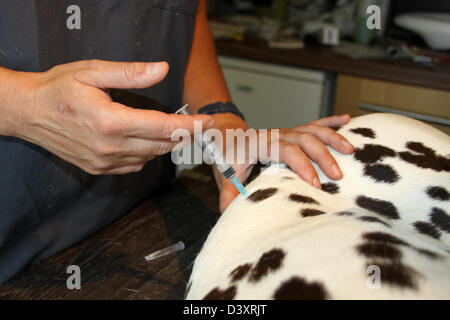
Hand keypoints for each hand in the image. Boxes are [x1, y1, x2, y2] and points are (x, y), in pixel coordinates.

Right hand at [1, 60, 213, 174]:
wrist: (28, 113)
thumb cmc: (59, 88)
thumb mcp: (93, 71)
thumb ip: (131, 73)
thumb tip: (162, 70)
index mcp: (111, 122)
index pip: (163, 127)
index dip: (190, 126)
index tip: (208, 122)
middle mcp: (110, 147)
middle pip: (162, 145)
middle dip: (184, 135)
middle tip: (197, 124)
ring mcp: (105, 162)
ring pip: (150, 157)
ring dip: (165, 143)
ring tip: (172, 128)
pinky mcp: (99, 169)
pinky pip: (135, 166)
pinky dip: (147, 153)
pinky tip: (146, 140)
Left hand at [211, 113, 353, 212]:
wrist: (225, 135)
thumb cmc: (227, 156)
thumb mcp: (224, 174)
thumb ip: (228, 193)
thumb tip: (228, 213)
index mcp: (260, 143)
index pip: (285, 150)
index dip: (301, 165)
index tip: (315, 184)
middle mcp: (275, 134)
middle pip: (303, 138)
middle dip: (322, 155)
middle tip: (337, 176)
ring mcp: (285, 132)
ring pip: (311, 129)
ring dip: (331, 138)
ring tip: (350, 151)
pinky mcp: (292, 132)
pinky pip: (313, 124)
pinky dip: (329, 122)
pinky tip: (347, 119)